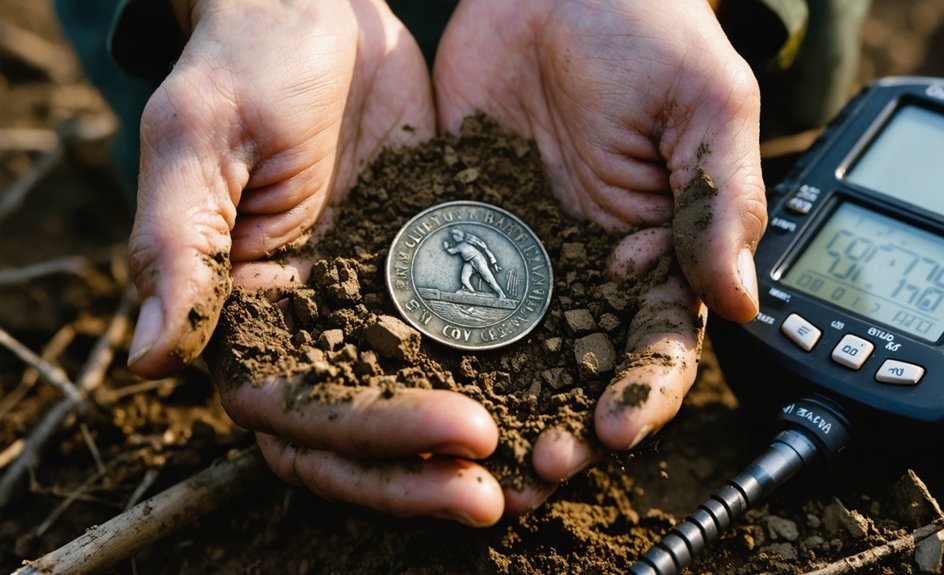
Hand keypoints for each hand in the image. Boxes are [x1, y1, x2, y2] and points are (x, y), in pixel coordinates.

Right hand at [126, 0, 503, 524]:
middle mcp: (315, 330)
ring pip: (422, 403)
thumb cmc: (248, 64)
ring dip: (475, 448)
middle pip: (360, 436)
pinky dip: (515, 375)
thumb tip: (148, 362)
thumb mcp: (203, 141)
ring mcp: (379, 309)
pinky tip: (569, 390)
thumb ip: (179, 249)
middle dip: (424, 473)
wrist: (323, 11)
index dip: (370, 436)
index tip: (456, 433)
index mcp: (248, 316)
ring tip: (548, 466)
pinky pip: (475, 341)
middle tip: (500, 492)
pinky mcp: (435, 277)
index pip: (297, 411)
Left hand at [434, 0, 766, 509]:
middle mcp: (588, 269)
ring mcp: (521, 255)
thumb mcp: (704, 106)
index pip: (659, 342)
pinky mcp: (460, 230)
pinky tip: (413, 379)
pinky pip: (444, 292)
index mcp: (658, 252)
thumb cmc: (647, 31)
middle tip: (539, 466)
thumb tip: (741, 299)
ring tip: (477, 450)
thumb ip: (720, 201)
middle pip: (581, 366)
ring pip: (510, 349)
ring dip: (497, 402)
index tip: (617, 427)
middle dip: (564, 421)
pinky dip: (431, 342)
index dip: (643, 392)